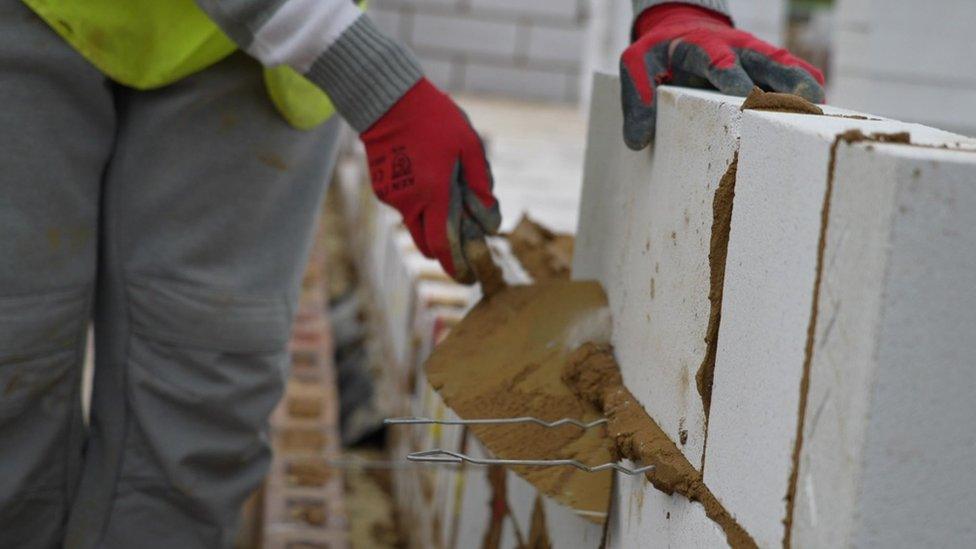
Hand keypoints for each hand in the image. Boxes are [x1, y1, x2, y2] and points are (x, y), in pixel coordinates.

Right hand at [361, 78, 500, 282]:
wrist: (388, 100)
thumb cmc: (434, 119)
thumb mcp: (470, 146)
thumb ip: (481, 186)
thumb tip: (489, 221)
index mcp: (434, 192)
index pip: (444, 245)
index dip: (457, 266)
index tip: (470, 278)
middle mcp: (410, 202)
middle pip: (429, 245)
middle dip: (447, 251)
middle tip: (467, 244)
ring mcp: (393, 197)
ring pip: (417, 227)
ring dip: (434, 223)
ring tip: (449, 192)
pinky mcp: (383, 189)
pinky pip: (406, 208)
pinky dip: (421, 204)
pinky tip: (429, 175)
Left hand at [620, 3, 824, 149]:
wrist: (682, 29)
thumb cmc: (658, 55)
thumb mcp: (636, 65)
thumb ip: (636, 99)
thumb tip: (638, 141)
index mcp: (701, 48)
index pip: (717, 60)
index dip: (730, 75)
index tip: (742, 95)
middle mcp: (736, 48)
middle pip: (765, 61)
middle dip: (781, 83)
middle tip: (796, 106)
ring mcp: (756, 56)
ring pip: (787, 68)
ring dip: (803, 88)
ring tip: (820, 113)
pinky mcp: (768, 66)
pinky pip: (796, 74)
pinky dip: (809, 90)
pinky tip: (823, 114)